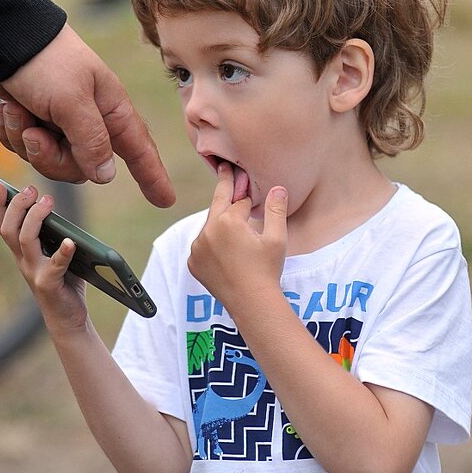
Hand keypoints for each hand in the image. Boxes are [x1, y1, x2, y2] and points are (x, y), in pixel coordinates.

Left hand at [0, 23, 175, 206]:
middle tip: (36, 133)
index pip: (140, 150)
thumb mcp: (72, 100)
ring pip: (49, 162)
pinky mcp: (36, 123)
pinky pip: (25, 150)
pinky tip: (9, 110)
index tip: (165, 200)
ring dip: (26, 140)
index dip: (153, 176)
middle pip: (80, 169)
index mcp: (111, 111)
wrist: (4, 38)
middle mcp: (91, 122)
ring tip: (18, 111)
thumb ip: (92, 141)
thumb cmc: (46, 62)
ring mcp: (62, 125)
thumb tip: (106, 176)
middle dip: (51, 157)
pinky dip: (12, 133)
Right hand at [0, 181, 88, 333]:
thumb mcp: (57, 253)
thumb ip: (54, 233)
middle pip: (9, 229)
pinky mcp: (49, 284)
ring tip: (48, 201)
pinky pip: (55, 265)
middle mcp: (23, 261)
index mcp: (22, 252)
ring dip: (35, 218)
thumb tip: (54, 205)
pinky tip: (71, 241)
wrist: (68, 318)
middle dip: (17, 206)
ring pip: (25, 241)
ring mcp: (34, 272)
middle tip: (31, 189)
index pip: (3, 225)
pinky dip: (63, 252)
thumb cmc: (65, 281)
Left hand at [187, 162, 287, 311]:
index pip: (239, 202)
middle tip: (223, 168)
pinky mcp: (193, 262)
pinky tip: (224, 249)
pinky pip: (202, 244)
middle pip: (218, 204)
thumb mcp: (276, 238)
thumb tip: (278, 187)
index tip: (245, 179)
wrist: (251, 303)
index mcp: (228, 221)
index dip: (249, 198)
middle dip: (224, 186)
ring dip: (220, 222)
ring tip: (233, 225)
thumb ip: (275, 209)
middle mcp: (208, 231)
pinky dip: (211, 242)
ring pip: (210, 226)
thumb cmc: (267, 270)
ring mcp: (197, 247)